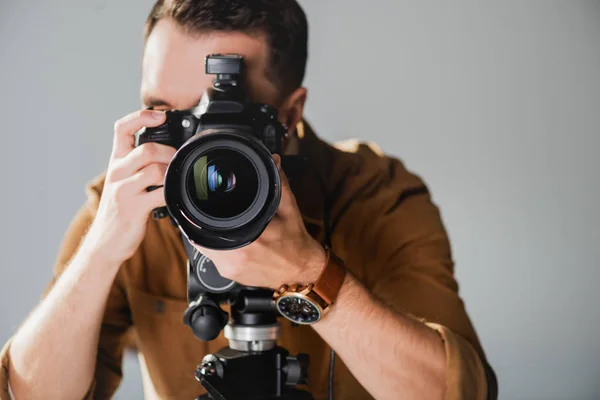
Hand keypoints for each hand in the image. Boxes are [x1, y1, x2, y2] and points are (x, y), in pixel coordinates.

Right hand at [84, 109, 175, 265]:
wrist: (105, 242)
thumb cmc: (120, 209)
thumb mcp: (123, 181)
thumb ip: (139, 164)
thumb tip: (168, 149)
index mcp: (116, 162)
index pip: (122, 128)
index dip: (141, 117)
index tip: (160, 116)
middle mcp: (117, 172)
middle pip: (146, 148)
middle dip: (169, 151)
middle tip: (178, 160)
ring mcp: (124, 190)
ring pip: (156, 169)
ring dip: (173, 172)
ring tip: (176, 179)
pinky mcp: (134, 208)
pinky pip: (161, 193)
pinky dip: (173, 192)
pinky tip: (176, 195)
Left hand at [195, 155, 326, 288]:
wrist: (302, 271)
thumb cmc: (295, 242)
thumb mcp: (289, 209)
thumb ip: (279, 184)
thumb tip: (273, 162)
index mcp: (249, 239)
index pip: (209, 224)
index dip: (201, 211)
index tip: (199, 202)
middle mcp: (236, 257)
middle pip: (202, 234)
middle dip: (205, 220)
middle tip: (213, 210)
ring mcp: (231, 269)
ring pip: (205, 247)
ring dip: (209, 233)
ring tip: (220, 223)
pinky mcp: (230, 275)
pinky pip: (214, 257)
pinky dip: (217, 245)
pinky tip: (228, 238)